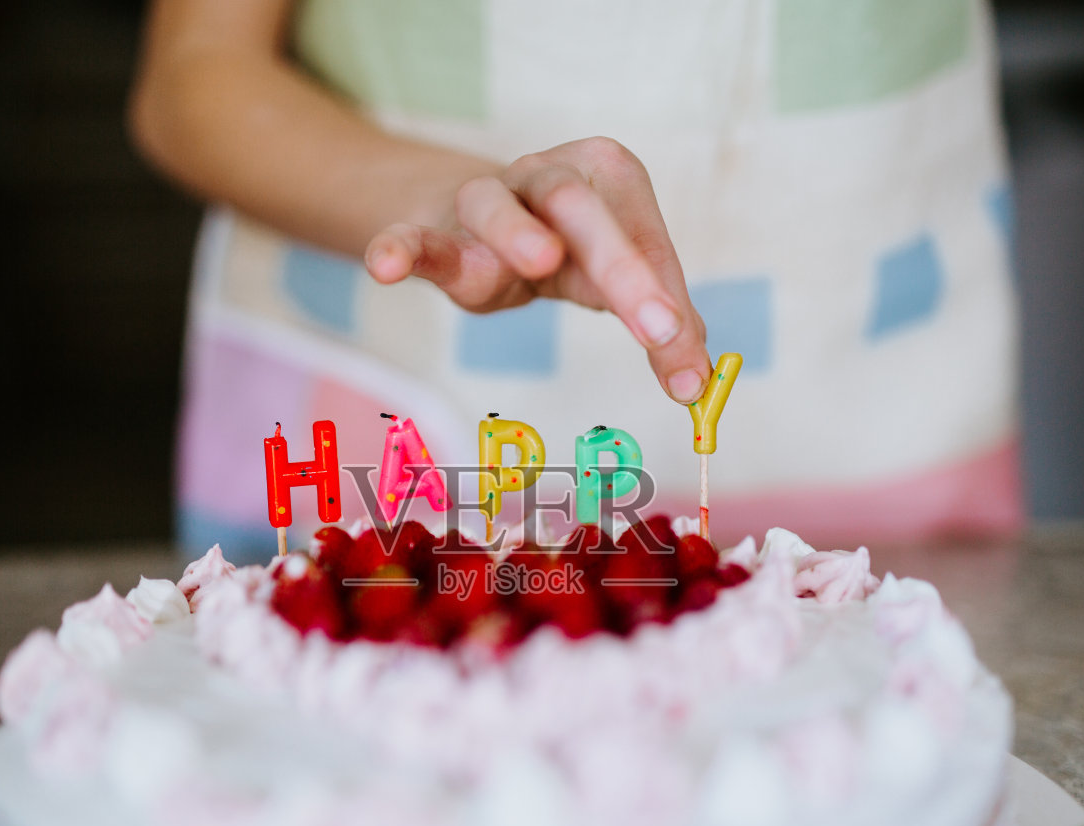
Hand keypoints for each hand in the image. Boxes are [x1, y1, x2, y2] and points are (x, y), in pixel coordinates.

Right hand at [364, 137, 713, 403]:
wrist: (468, 219)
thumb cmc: (563, 249)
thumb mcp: (612, 281)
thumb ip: (661, 327)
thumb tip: (698, 391)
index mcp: (607, 176)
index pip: (644, 238)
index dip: (667, 300)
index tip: (686, 370)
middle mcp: (547, 176)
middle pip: (580, 208)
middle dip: (620, 264)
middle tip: (656, 326)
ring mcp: (484, 199)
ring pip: (497, 206)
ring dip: (518, 232)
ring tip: (539, 262)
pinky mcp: (431, 230)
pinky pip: (414, 237)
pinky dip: (399, 248)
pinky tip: (385, 267)